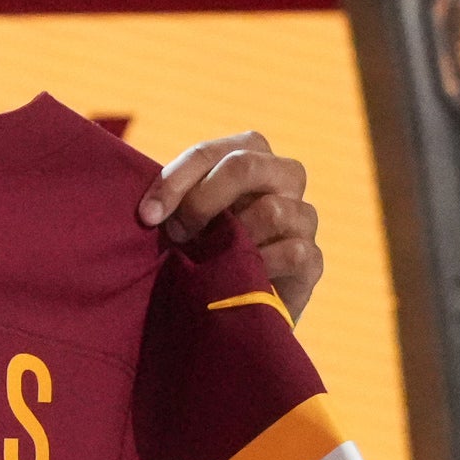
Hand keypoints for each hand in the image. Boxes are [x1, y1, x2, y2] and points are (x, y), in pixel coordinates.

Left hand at [140, 131, 324, 320]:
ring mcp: (304, 217)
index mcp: (252, 156)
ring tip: (208, 260)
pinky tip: (236, 279)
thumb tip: (149, 211)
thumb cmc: (203, 251)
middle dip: (203, 199)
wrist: (233, 307)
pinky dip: (259, 265)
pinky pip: (292, 252)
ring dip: (230, 237)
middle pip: (247, 165)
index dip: (175, 180)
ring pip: (271, 210)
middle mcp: (285, 178)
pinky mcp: (313, 259)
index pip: (212, 152)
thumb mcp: (185, 218)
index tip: (147, 215)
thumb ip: (175, 200)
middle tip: (176, 232)